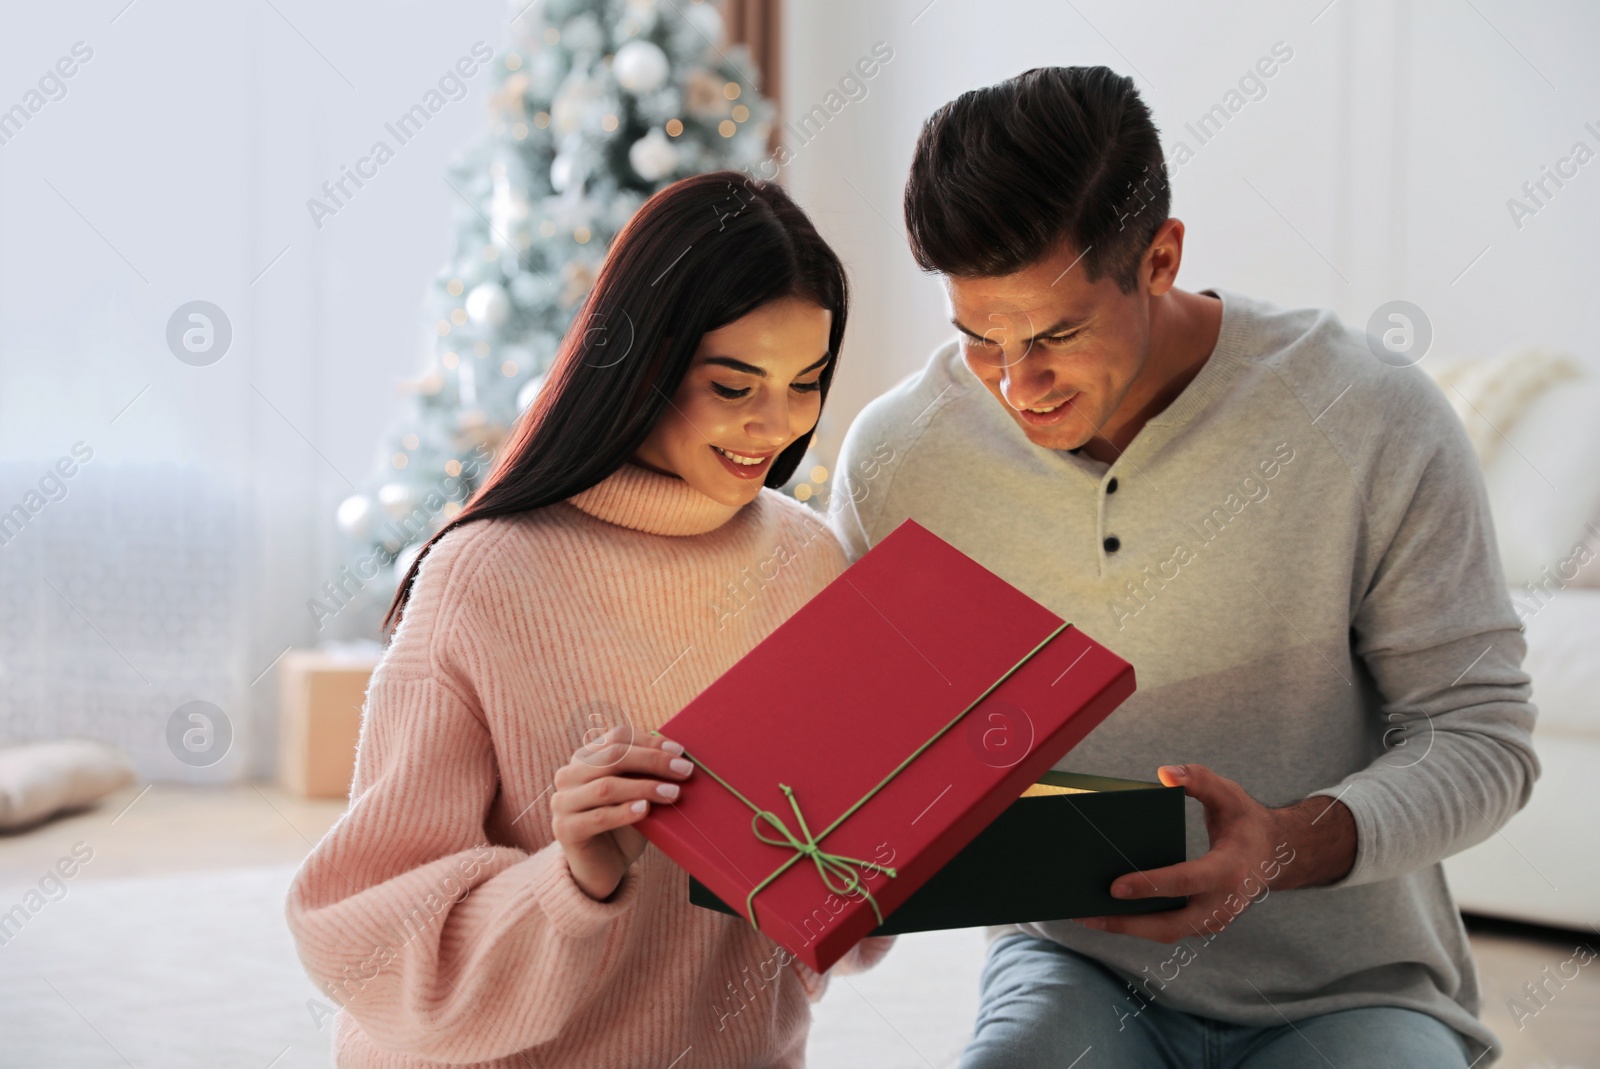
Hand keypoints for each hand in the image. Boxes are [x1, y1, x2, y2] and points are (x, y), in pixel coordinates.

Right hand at [551, 727, 693, 900]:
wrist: (602, 868)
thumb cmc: (625, 825)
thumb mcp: (638, 793)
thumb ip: (647, 773)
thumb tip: (679, 755)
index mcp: (585, 758)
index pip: (617, 739)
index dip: (649, 742)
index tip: (680, 751)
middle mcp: (568, 775)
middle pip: (612, 758)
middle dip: (652, 761)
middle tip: (684, 771)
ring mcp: (562, 802)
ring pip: (606, 787)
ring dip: (644, 787)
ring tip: (673, 793)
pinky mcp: (564, 829)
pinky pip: (598, 817)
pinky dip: (625, 812)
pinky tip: (645, 810)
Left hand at [1073, 763, 1354, 943]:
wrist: (1275, 855)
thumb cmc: (1245, 821)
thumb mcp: (1229, 794)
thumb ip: (1199, 780)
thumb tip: (1164, 774)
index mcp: (1229, 870)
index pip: (1185, 882)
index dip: (1150, 885)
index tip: (1114, 886)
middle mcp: (1222, 904)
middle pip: (1170, 925)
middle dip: (1127, 923)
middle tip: (1087, 914)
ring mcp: (1214, 919)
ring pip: (1166, 932)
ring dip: (1127, 928)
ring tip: (1086, 917)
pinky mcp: (1204, 924)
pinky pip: (1168, 928)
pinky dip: (1139, 925)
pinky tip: (1107, 914)